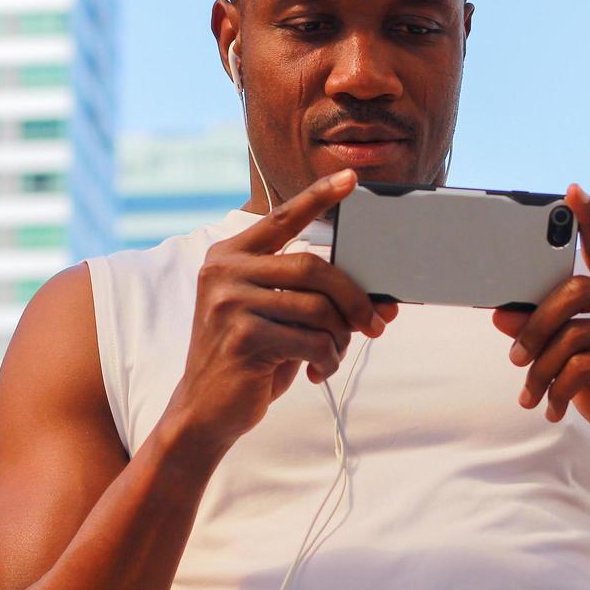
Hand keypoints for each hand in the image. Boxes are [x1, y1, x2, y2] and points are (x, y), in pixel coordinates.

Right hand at [162, 170, 399, 464]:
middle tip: (376, 323)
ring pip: (317, 307)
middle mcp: (224, 271)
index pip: (282, 219)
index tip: (351, 179)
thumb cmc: (250, 359)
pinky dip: (327, 358)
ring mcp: (228, 301)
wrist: (205, 411)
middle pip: (313, 267)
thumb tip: (383, 303)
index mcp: (230, 255)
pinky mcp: (240, 335)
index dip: (318, 198)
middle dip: (353, 298)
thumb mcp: (282, 319)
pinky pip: (310, 340)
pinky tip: (317, 372)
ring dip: (339, 337)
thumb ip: (320, 301)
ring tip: (333, 355)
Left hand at [491, 185, 589, 469]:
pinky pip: (584, 365)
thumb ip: (543, 332)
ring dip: (542, 371)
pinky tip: (554, 409)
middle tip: (515, 358)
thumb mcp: (572, 359)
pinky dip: (559, 390)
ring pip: (572, 335)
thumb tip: (500, 313)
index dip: (589, 219)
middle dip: (535, 327)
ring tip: (531, 395)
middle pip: (572, 291)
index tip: (572, 191)